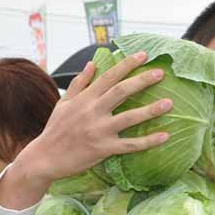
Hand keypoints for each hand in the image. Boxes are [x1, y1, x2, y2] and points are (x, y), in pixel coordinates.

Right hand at [0, 51, 171, 208]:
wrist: (44, 158)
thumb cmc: (55, 130)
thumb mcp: (63, 103)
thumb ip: (79, 83)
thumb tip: (91, 63)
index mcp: (84, 99)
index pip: (109, 77)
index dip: (127, 65)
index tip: (144, 55)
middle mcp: (93, 112)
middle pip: (121, 92)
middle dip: (142, 81)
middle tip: (160, 73)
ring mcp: (99, 131)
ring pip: (129, 118)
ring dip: (151, 110)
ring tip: (169, 103)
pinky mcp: (103, 149)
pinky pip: (130, 145)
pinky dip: (148, 141)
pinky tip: (164, 136)